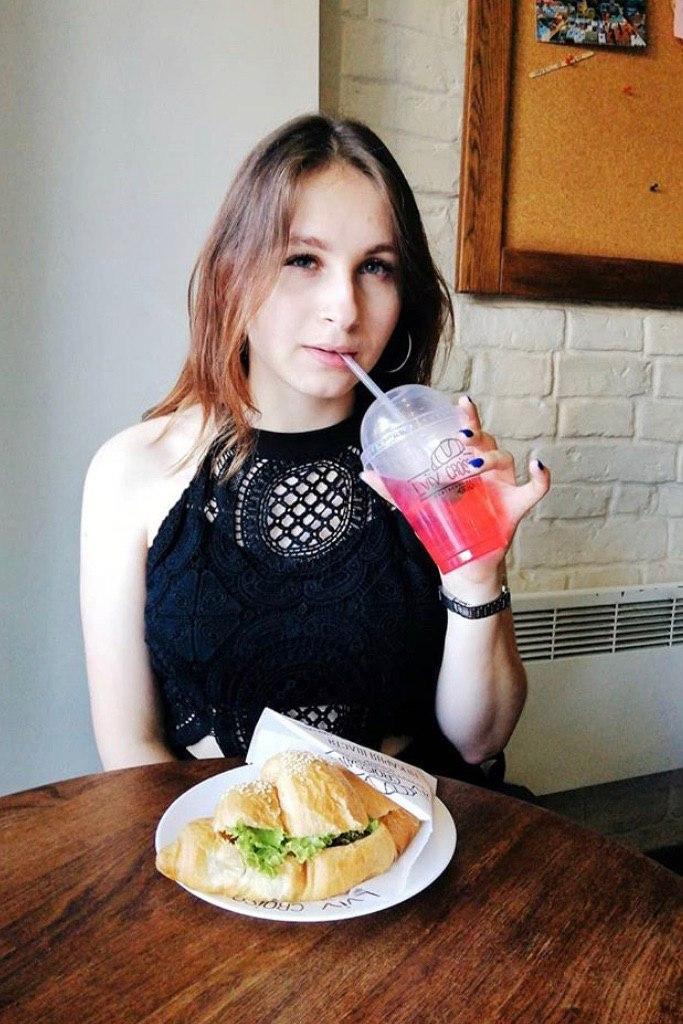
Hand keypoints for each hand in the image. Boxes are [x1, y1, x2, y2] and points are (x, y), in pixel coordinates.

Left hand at [360, 395, 550, 594]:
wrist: (463, 562)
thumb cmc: (445, 526)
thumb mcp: (417, 506)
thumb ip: (394, 490)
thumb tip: (365, 473)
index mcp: (466, 463)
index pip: (468, 434)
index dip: (468, 416)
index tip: (460, 403)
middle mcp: (488, 469)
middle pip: (487, 441)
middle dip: (475, 436)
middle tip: (460, 440)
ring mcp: (504, 486)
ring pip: (505, 459)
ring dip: (490, 458)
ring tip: (473, 466)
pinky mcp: (515, 506)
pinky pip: (535, 488)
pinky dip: (541, 477)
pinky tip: (536, 465)